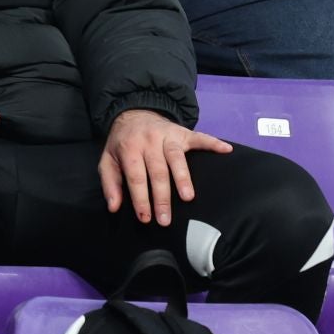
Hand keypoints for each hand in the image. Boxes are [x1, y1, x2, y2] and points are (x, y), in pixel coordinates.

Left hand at [99, 108, 232, 226]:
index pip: (135, 177)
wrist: (133, 114)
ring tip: (188, 197)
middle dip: (162, 197)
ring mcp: (167, 136)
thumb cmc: (122, 144)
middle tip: (166, 219)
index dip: (140, 198)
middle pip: (157, 172)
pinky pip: (199, 137)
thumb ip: (109, 184)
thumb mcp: (107, 160)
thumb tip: (113, 207)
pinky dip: (213, 143)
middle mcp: (149, 141)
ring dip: (182, 177)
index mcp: (129, 149)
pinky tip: (226, 150)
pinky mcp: (182, 132)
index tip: (146, 218)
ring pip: (176, 158)